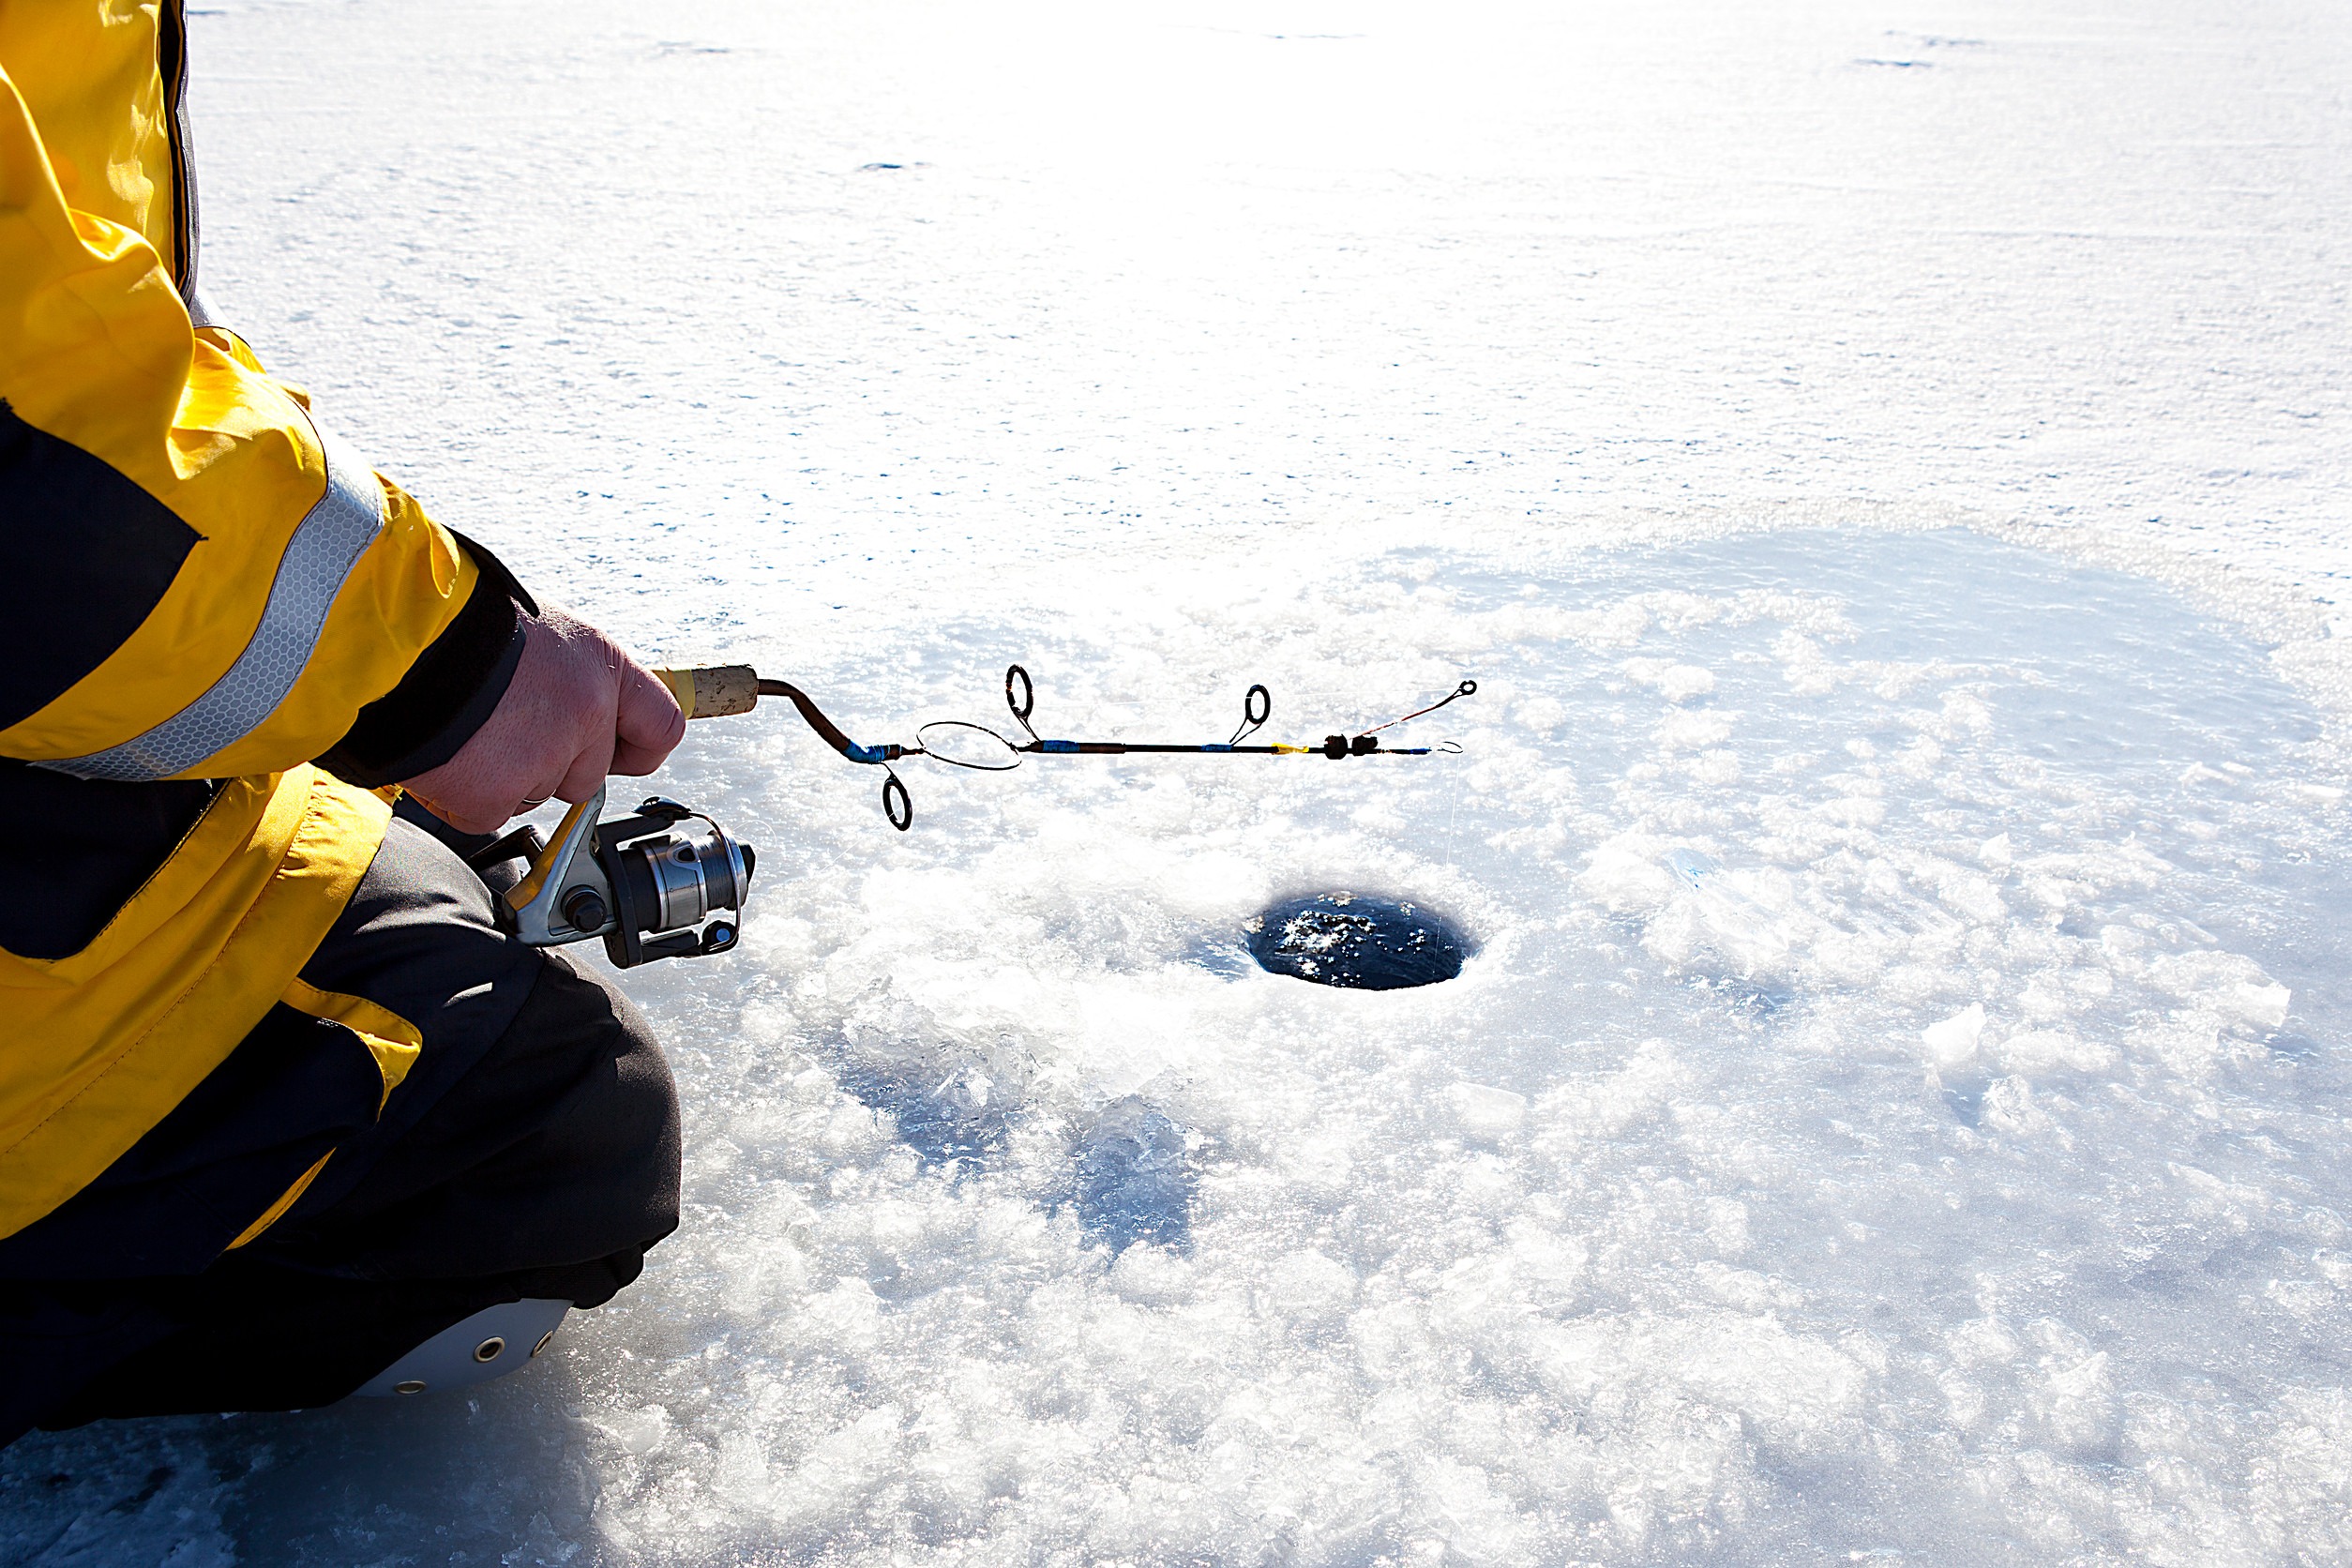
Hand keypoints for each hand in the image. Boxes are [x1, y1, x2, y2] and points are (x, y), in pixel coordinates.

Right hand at [401, 607, 684, 833]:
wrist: (390, 638)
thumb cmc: (459, 623)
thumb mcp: (539, 628)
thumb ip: (570, 675)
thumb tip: (579, 708)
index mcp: (602, 668)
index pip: (661, 727)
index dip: (638, 748)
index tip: (623, 753)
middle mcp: (585, 714)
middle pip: (589, 775)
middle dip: (550, 764)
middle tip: (502, 729)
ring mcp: (544, 760)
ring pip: (535, 794)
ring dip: (502, 776)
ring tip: (465, 727)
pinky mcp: (495, 795)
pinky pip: (487, 813)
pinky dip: (463, 795)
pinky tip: (445, 753)